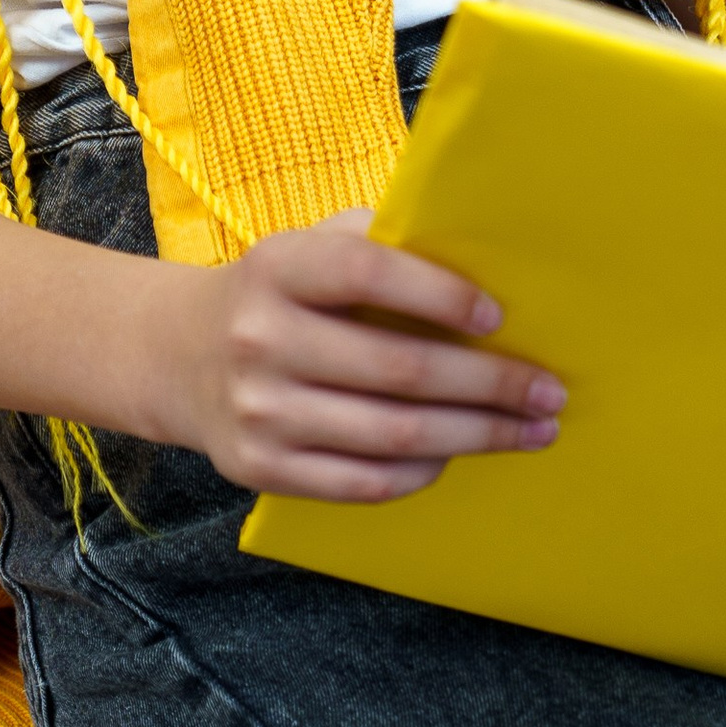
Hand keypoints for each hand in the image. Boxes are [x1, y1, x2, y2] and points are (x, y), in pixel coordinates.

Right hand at [150, 212, 565, 501]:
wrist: (176, 355)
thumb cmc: (279, 294)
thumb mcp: (311, 246)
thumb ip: (380, 244)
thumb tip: (484, 262)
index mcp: (279, 267)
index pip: (368, 274)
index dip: (441, 295)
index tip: (499, 317)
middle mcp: (261, 339)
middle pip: (399, 371)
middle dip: (491, 384)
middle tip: (549, 391)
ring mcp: (259, 411)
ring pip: (392, 435)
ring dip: (477, 435)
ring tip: (530, 430)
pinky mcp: (259, 468)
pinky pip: (362, 483)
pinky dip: (423, 472)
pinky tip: (460, 456)